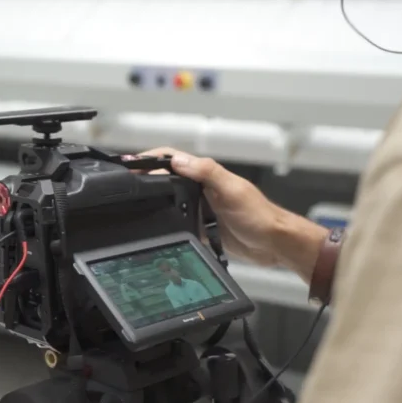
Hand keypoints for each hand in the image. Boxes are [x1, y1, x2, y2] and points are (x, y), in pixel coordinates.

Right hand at [138, 148, 327, 280]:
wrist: (274, 244)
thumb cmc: (259, 215)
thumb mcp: (231, 189)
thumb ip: (206, 172)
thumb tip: (177, 161)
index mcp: (208, 174)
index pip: (173, 159)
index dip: (152, 158)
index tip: (131, 164)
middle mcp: (202, 189)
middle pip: (167, 179)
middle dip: (147, 180)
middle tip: (127, 187)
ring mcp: (202, 208)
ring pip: (171, 202)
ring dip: (156, 203)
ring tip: (135, 206)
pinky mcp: (204, 227)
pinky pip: (180, 224)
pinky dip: (170, 225)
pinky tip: (157, 229)